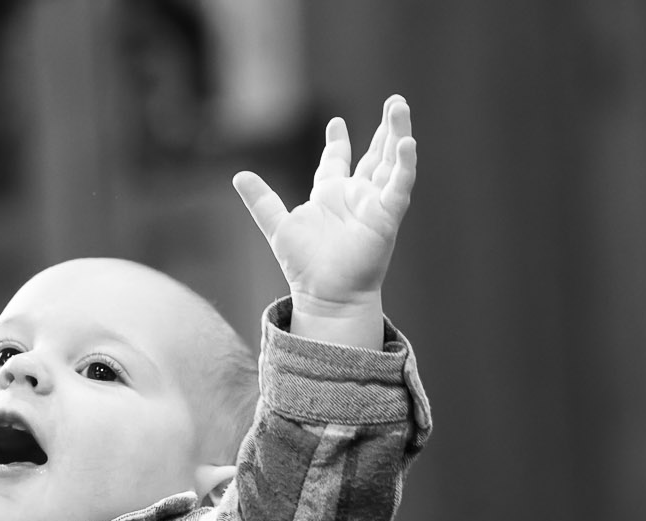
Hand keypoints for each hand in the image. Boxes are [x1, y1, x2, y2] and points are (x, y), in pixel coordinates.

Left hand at [233, 94, 415, 348]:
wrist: (325, 294)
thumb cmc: (303, 266)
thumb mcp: (278, 226)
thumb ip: (261, 201)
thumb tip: (238, 175)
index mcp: (329, 196)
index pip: (336, 161)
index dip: (338, 142)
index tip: (337, 122)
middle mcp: (354, 197)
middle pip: (373, 155)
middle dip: (384, 129)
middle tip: (394, 101)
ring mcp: (373, 204)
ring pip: (391, 162)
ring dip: (397, 134)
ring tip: (400, 106)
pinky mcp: (387, 215)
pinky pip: (400, 185)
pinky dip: (404, 164)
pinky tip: (407, 143)